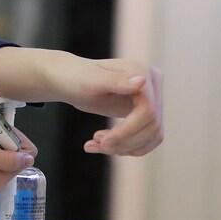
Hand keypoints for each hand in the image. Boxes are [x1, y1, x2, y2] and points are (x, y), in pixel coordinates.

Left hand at [46, 55, 163, 156]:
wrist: (68, 79)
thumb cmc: (75, 78)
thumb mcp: (91, 81)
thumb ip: (116, 81)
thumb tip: (143, 81)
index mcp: (144, 72)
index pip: (148, 111)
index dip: (127, 131)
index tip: (102, 141)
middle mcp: (152, 84)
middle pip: (152, 126)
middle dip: (124, 141)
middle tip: (98, 145)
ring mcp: (151, 98)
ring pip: (152, 135)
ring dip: (125, 147)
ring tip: (97, 144)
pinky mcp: (145, 112)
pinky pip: (147, 138)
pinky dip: (127, 147)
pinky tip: (104, 145)